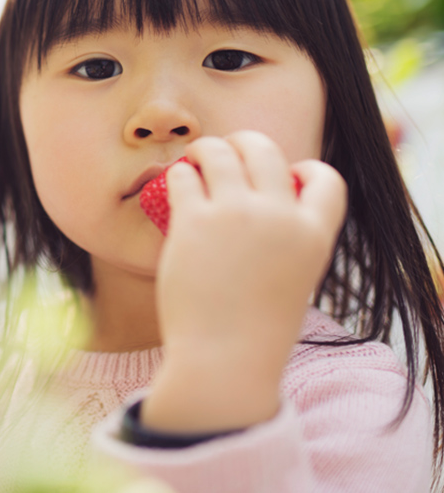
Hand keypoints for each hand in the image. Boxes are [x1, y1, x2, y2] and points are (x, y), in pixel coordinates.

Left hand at [142, 130, 346, 432]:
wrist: (224, 362)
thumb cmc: (255, 327)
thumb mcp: (292, 278)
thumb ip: (287, 237)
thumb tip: (261, 197)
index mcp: (313, 235)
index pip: (327, 179)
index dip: (306, 169)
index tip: (286, 173)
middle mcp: (278, 216)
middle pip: (264, 147)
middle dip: (244, 141)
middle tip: (226, 150)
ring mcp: (236, 216)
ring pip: (219, 151)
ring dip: (205, 148)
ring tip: (195, 158)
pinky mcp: (195, 222)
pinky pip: (182, 176)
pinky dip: (179, 173)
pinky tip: (177, 182)